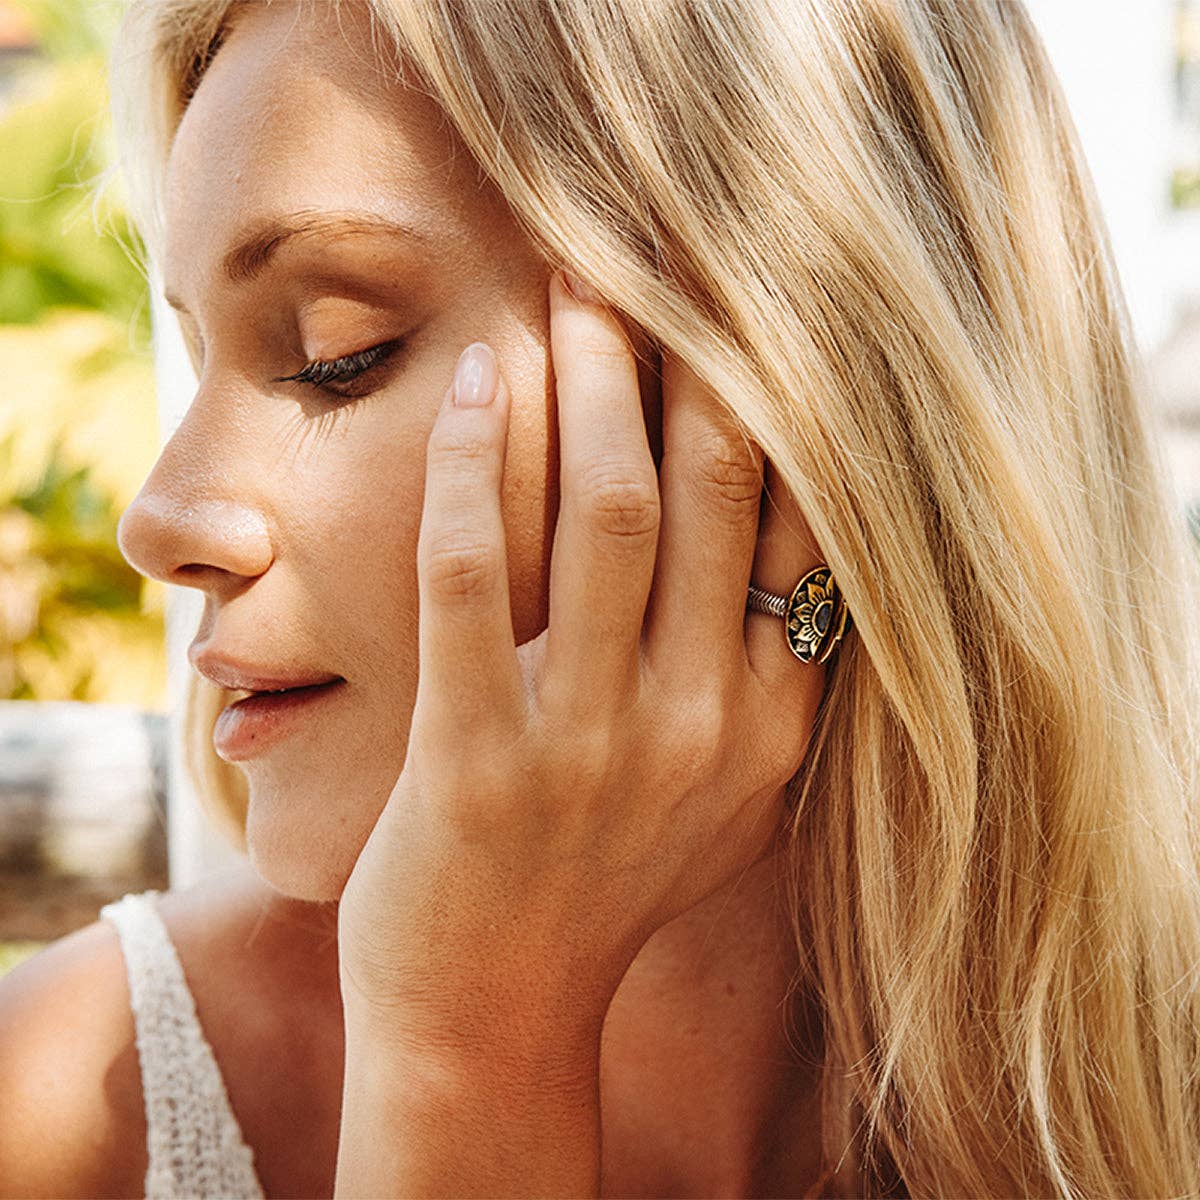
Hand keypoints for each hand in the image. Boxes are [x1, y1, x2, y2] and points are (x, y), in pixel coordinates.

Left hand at [336, 269, 827, 1064]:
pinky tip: (471, 381)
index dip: (778, 405)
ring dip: (589, 379)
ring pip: (604, 510)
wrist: (497, 1007)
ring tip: (569, 293)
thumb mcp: (725, 794)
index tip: (747, 316)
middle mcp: (699, 725)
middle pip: (711, 491)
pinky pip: (472, 572)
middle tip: (648, 264)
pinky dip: (472, 461)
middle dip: (685, 359)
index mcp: (771, 727)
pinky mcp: (474, 754)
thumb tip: (787, 533)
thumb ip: (768, 679)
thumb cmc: (606, 882)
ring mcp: (588, 742)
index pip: (803, 527)